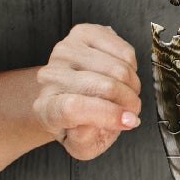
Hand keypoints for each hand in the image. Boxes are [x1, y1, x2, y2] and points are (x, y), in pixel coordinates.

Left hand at [33, 23, 141, 159]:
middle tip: (132, 110)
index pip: (74, 108)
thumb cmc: (80, 122)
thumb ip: (86, 142)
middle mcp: (50, 76)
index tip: (128, 122)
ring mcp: (65, 51)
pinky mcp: (83, 33)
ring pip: (118, 68)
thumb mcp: (82, 146)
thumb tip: (94, 125)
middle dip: (128, 102)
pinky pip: (123, 51)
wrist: (72, 94)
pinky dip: (132, 67)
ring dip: (132, 86)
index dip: (107, 115)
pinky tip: (123, 75)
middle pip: (102, 86)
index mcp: (47, 108)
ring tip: (127, 94)